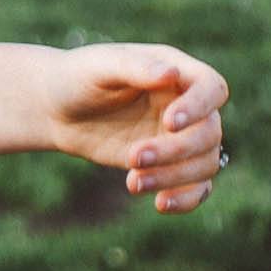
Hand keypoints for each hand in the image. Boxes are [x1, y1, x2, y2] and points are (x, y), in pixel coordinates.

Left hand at [44, 44, 229, 214]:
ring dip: (175, 178)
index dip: (200, 107)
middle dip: (175, 151)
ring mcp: (181, 136)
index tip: (170, 122)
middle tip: (133, 158)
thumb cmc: (78, 77)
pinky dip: (187, 199)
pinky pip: (198, 187)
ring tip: (133, 183)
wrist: (58, 110)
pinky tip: (160, 204)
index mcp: (177, 71)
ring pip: (206, 163)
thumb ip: (135, 67)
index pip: (212, 87)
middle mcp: (186, 104)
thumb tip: (172, 73)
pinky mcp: (170, 164)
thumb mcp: (100, 66)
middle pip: (209, 133)